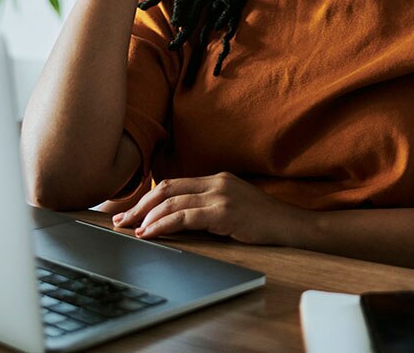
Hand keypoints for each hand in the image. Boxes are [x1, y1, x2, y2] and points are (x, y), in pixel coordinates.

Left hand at [111, 172, 303, 245]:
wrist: (293, 226)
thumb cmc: (263, 222)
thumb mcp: (233, 208)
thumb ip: (208, 207)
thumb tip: (175, 220)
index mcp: (216, 179)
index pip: (173, 183)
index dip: (148, 197)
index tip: (131, 211)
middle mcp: (216, 182)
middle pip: (167, 189)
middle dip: (140, 206)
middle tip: (120, 221)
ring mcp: (221, 195)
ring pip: (173, 202)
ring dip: (148, 217)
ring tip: (132, 229)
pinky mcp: (225, 212)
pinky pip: (186, 217)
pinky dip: (163, 224)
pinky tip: (151, 233)